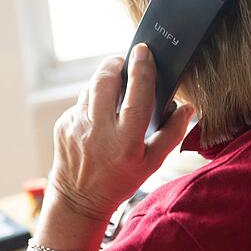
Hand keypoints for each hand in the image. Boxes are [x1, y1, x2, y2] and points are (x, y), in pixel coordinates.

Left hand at [48, 44, 194, 220]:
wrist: (78, 199)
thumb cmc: (119, 181)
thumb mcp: (151, 164)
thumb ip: (172, 134)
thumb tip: (187, 108)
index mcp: (125, 141)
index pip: (136, 94)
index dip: (141, 68)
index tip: (143, 51)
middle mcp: (97, 130)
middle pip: (105, 79)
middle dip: (116, 64)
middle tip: (125, 63)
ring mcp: (76, 125)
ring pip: (91, 88)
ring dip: (104, 83)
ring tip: (115, 93)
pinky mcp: (62, 124)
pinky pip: (80, 103)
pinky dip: (92, 103)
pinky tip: (99, 119)